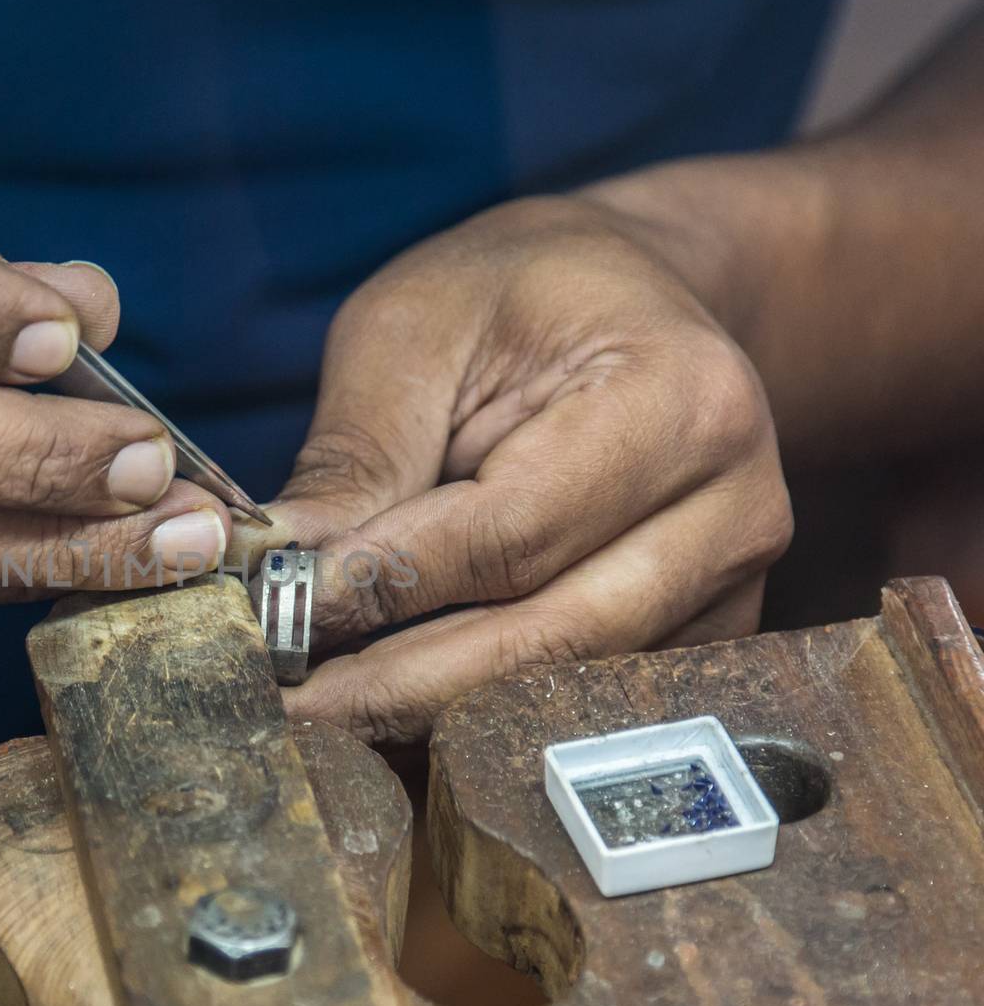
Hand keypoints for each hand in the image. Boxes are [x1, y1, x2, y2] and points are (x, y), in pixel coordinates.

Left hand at [258, 196, 791, 743]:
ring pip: (565, 685)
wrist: (633, 292)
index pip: (512, 534)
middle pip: (550, 639)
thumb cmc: (518, 291)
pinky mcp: (707, 634)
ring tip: (325, 714)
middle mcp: (734, 508)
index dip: (388, 586)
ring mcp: (732, 584)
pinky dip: (483, 709)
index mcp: (678, 401)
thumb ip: (355, 456)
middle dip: (401, 686)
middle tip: (290, 709)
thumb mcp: (412, 331)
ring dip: (433, 713)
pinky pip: (584, 696)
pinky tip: (395, 704)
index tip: (283, 616)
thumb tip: (272, 570)